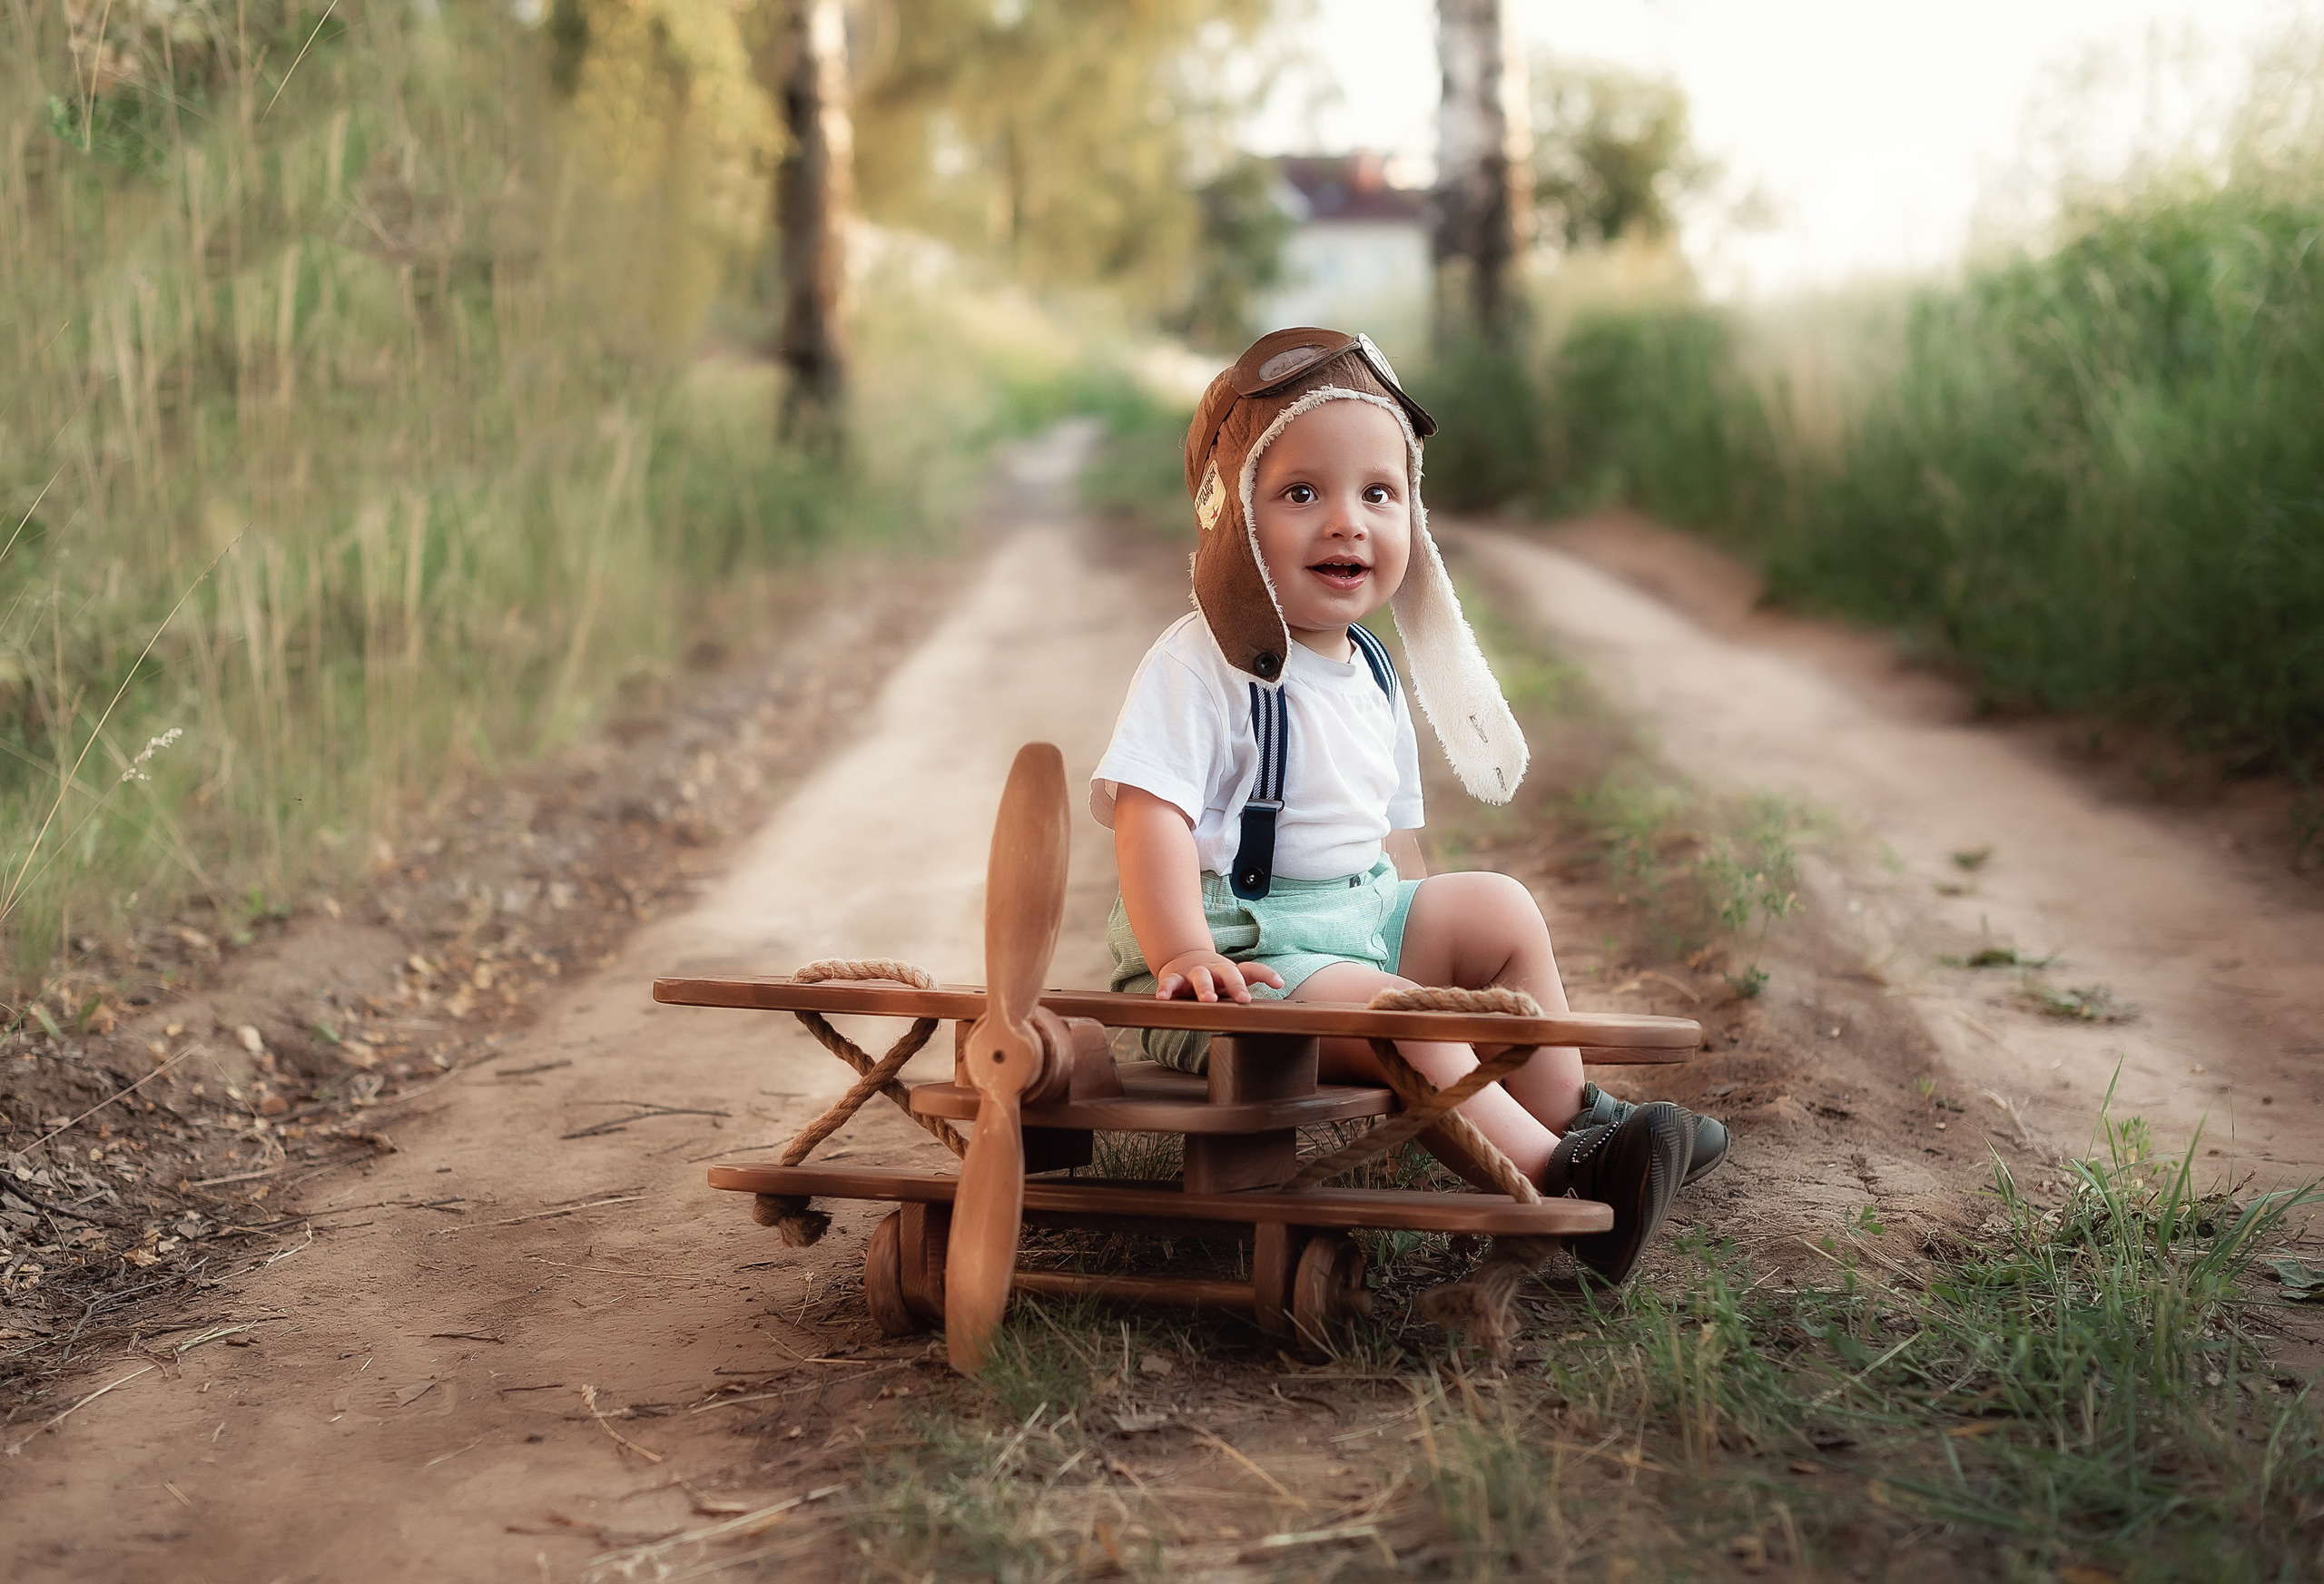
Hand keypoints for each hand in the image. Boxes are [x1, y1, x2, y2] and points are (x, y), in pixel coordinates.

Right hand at [1153, 951, 1284, 1003]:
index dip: (1266, 975)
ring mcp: (1194, 972)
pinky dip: (1166, 989)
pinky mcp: (1174, 977)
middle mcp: (1215, 970)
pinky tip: (1163, 998)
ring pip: (1200, 977)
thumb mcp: (1231, 982)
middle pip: (1228, 973)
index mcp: (1231, 972)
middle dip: (1236, 985)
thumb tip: (1276, 1008)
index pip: (1253, 970)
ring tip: (1209, 1000)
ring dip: (1205, 988)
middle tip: (1243, 999)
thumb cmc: (1214, 977)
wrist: (1183, 958)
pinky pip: (1170, 982)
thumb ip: (1247, 992)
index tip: (1280, 984)